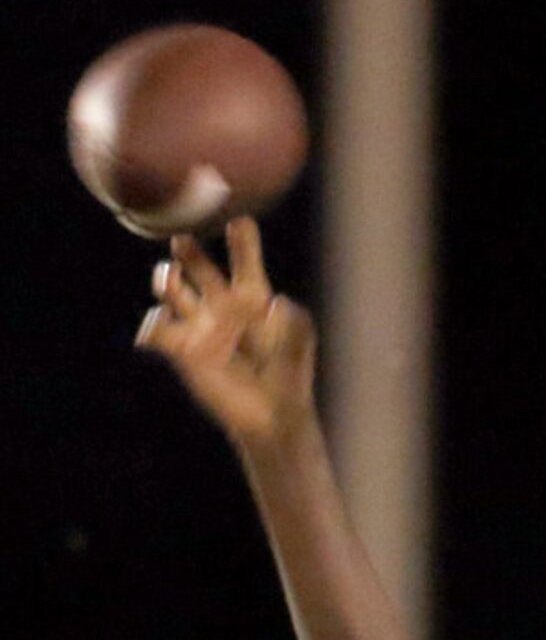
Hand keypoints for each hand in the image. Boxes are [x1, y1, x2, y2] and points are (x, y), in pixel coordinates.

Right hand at [134, 218, 316, 446]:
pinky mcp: (182, 351)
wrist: (272, 416)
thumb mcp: (298, 349)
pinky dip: (153, 326)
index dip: (241, 239)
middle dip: (190, 249)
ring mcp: (199, 325)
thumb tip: (278, 304)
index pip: (244, 260)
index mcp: (252, 296)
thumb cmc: (289, 378)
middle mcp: (221, 304)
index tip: (239, 222)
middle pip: (199, 265)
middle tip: (183, 239)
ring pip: (172, 290)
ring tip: (171, 278)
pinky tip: (159, 324)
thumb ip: (294, 325)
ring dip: (167, 280)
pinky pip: (158, 331)